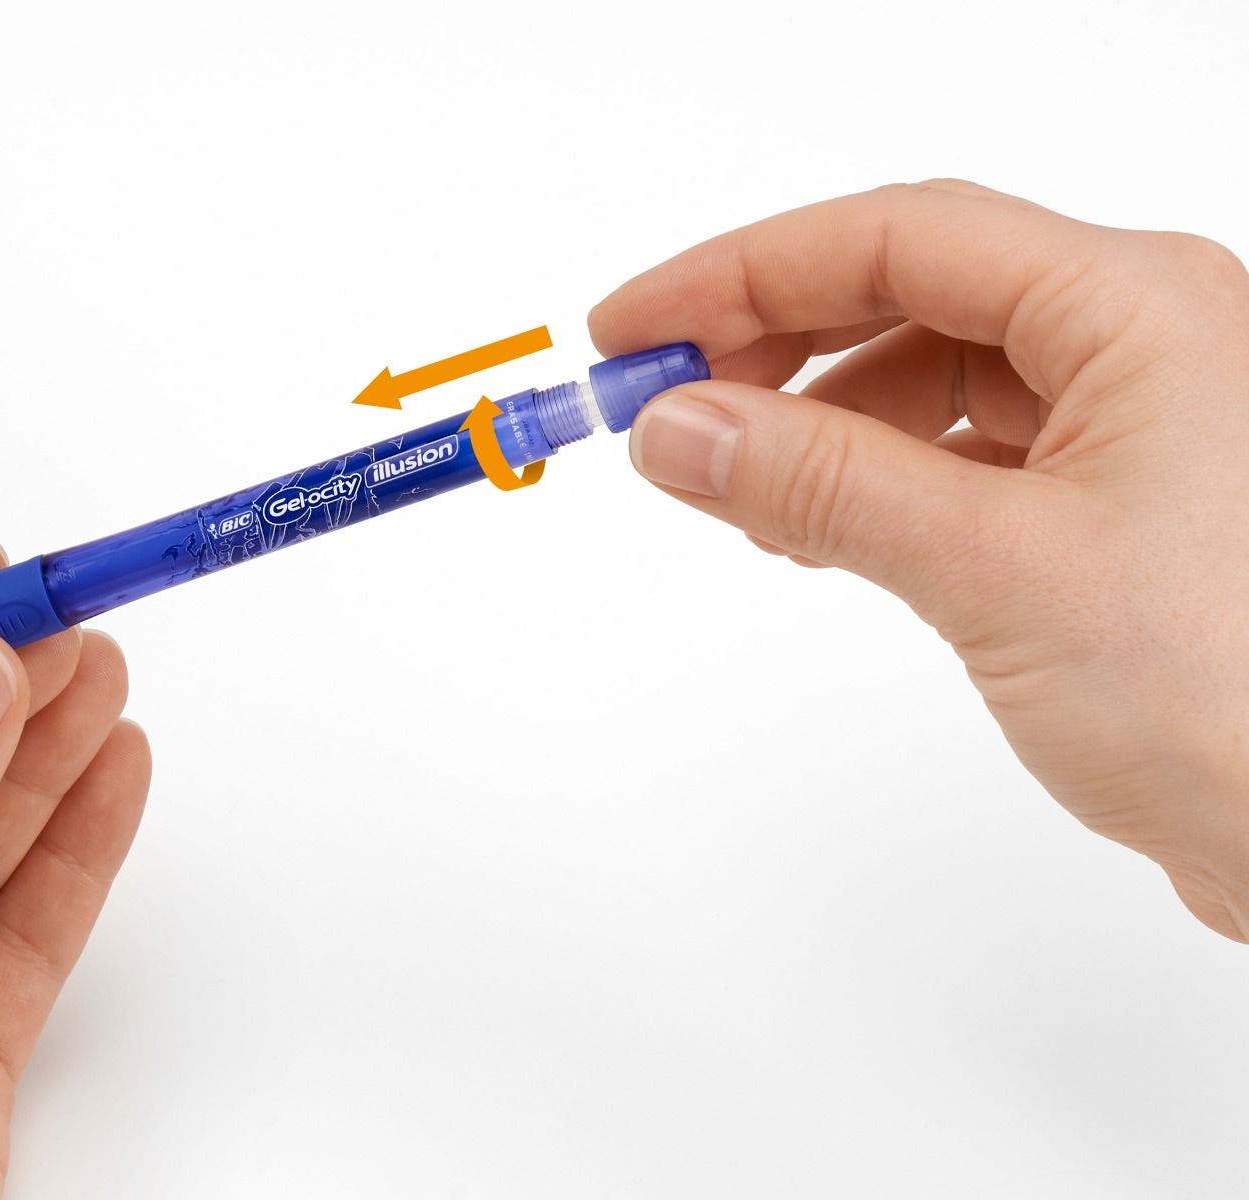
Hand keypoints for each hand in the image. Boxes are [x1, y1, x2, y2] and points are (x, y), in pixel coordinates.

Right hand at [591, 180, 1248, 939]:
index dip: (743, 273)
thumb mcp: (994, 569)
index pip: (897, 239)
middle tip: (661, 400)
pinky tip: (819, 529)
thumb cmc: (1240, 697)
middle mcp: (1142, 342)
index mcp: (1137, 307)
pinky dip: (876, 478)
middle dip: (772, 342)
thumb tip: (678, 428)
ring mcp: (1135, 423)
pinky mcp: (1117, 505)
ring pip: (934, 374)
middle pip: (912, 290)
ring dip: (818, 418)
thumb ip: (821, 482)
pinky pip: (965, 452)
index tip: (633, 329)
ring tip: (732, 484)